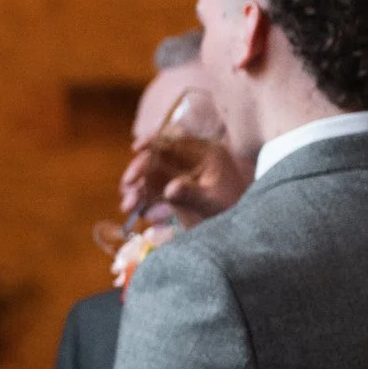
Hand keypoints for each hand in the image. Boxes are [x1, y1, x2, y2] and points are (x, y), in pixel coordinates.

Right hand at [119, 138, 249, 226]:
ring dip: (136, 187)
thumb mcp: (212, 203)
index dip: (153, 140)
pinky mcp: (173, 190)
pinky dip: (140, 197)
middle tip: (127, 184)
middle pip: (157, 157)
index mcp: (204, 153)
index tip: (137, 147)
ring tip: (128, 205)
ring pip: (150, 174)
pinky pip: (151, 189)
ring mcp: (179, 174)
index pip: (175, 139)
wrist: (240, 228)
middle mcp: (189, 160)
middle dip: (139, 170)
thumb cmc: (232, 211)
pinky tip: (133, 209)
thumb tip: (169, 189)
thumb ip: (191, 194)